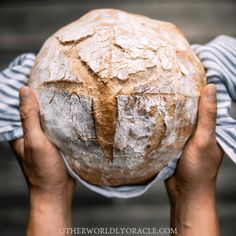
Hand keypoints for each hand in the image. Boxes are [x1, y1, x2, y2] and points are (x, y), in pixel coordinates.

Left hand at [10, 86, 74, 235]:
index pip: (15, 102)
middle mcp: (27, 130)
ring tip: (59, 82)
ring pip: (43, 112)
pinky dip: (58, 112)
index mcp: (17, 130)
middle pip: (30, 105)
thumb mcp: (35, 142)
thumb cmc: (43, 170)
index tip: (29, 66)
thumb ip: (29, 118)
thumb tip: (24, 89)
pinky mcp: (53, 139)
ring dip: (49, 99)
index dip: (20, 84)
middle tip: (48, 71)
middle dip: (36, 89)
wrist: (56, 191)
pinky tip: (67, 103)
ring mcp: (41, 135)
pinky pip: (54, 121)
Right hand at [165, 84, 223, 235]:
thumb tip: (211, 87)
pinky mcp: (174, 142)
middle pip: (191, 108)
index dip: (201, 87)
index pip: (207, 102)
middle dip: (183, 95)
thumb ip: (207, 116)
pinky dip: (164, 120)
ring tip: (160, 90)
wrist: (184, 192)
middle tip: (170, 78)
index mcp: (211, 127)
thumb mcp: (204, 140)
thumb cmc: (198, 168)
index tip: (190, 72)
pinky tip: (155, 110)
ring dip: (172, 107)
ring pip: (179, 117)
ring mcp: (185, 135)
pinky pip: (170, 127)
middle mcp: (199, 129)